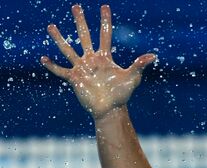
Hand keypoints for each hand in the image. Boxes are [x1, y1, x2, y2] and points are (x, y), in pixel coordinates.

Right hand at [41, 4, 155, 119]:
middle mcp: (92, 60)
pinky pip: (60, 71)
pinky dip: (52, 66)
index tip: (104, 6)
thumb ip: (139, 65)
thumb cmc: (122, 95)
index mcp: (105, 58)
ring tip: (51, 27)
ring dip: (59, 39)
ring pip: (68, 50)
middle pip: (84, 37)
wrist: (110, 110)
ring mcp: (82, 69)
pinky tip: (43, 59)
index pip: (104, 35)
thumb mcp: (132, 78)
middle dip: (80, 22)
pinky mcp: (74, 79)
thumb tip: (153, 56)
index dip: (105, 21)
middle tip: (76, 7)